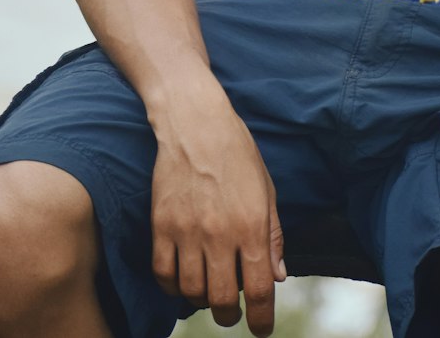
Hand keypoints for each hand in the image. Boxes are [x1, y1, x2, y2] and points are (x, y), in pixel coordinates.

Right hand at [150, 88, 285, 335]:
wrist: (195, 122)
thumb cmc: (237, 153)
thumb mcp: (266, 189)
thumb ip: (273, 236)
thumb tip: (278, 277)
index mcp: (251, 225)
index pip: (257, 290)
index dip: (262, 319)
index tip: (262, 329)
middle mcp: (219, 233)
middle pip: (221, 299)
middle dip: (230, 316)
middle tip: (231, 313)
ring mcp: (187, 230)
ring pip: (191, 291)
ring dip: (202, 301)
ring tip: (208, 292)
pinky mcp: (162, 224)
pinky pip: (163, 273)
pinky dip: (173, 286)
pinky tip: (183, 279)